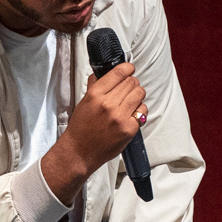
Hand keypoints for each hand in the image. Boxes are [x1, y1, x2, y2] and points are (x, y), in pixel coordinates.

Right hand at [42, 63, 145, 204]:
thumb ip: (95, 86)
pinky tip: (132, 113)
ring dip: (137, 94)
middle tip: (129, 87)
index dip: (127, 68)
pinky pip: (143, 111)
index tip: (129, 69)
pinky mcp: (129, 129)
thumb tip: (104, 73)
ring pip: (139, 94)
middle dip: (132, 82)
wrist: (79, 152)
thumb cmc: (80, 129)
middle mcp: (108, 104)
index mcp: (95, 95)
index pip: (118, 73)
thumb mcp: (83, 102)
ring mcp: (120, 117)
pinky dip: (140, 110)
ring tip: (131, 99)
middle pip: (131, 82)